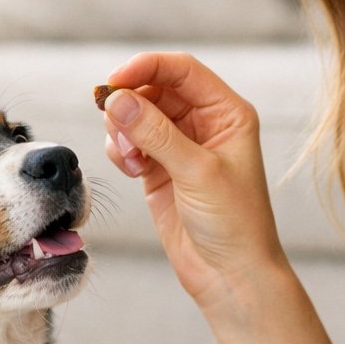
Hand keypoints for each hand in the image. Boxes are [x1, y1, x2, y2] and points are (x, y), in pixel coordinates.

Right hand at [101, 51, 286, 318]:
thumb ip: (155, 133)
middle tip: (110, 119)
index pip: (182, 71)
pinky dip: (121, 150)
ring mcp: (179, 147)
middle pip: (154, 89)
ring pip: (137, 116)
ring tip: (130, 157)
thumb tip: (117, 100)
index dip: (146, 68)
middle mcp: (204, 124)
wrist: (230, 275)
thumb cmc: (233, 224)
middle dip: (129, 102)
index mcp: (227, 113)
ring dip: (123, 129)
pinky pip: (129, 143)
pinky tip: (132, 169)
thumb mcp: (197, 172)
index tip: (114, 82)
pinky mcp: (159, 170)